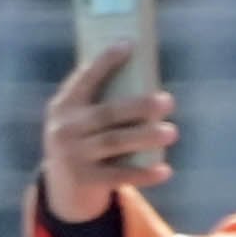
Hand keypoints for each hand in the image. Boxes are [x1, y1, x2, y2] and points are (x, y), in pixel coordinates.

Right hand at [37, 40, 173, 226]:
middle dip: (139, 106)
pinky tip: (166, 170)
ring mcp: (72, 156)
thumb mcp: (81, 122)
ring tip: (172, 131)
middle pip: (107, 113)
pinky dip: (144, 174)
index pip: (85, 78)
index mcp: (64, 106)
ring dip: (145, 137)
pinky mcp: (85, 181)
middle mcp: (65, 129)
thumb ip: (101, 103)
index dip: (105, 61)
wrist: (63, 192)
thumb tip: (146, 80)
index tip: (129, 44)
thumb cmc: (84, 144)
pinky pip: (120, 176)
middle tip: (168, 101)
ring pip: (114, 142)